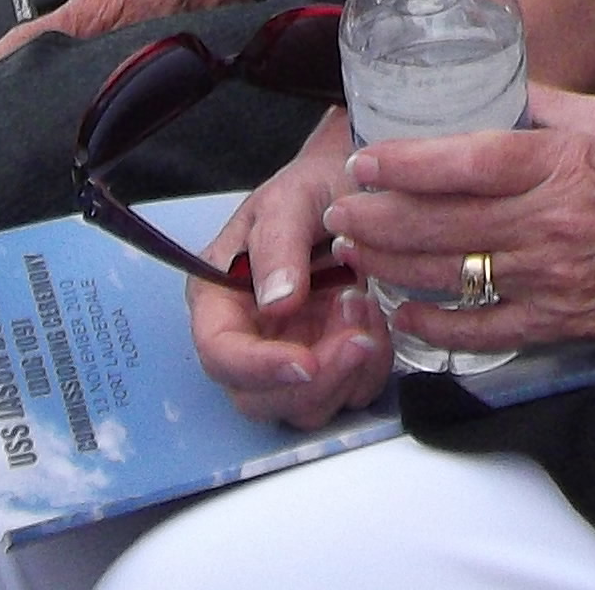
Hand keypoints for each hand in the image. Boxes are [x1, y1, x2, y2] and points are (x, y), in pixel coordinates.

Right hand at [190, 114, 387, 426]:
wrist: (356, 189)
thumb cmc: (312, 187)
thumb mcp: (290, 199)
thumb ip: (277, 246)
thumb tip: (276, 304)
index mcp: (218, 299)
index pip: (221, 354)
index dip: (258, 369)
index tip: (306, 362)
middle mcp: (248, 338)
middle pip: (260, 399)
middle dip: (314, 379)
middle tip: (358, 335)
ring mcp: (288, 356)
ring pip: (306, 407)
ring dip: (346, 372)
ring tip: (366, 305)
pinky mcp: (329, 364)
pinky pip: (348, 395)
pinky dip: (370, 370)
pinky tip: (376, 320)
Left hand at [322, 88, 594, 353]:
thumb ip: (539, 107)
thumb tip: (484, 92)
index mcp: (556, 165)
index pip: (463, 162)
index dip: (404, 164)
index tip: (363, 161)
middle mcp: (545, 223)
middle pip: (440, 224)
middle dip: (376, 219)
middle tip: (338, 211)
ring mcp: (547, 278)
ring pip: (450, 275)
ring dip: (391, 266)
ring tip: (354, 253)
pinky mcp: (555, 321)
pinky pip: (481, 330)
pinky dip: (436, 325)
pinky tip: (404, 310)